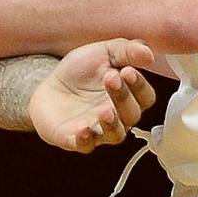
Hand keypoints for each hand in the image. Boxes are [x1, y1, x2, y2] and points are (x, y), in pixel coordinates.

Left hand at [28, 39, 156, 152]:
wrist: (48, 84)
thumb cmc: (81, 71)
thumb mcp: (104, 53)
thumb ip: (127, 51)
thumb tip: (148, 54)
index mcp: (129, 96)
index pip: (145, 97)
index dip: (140, 86)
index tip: (127, 70)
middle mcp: (118, 117)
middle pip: (132, 115)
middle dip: (124, 97)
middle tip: (111, 78)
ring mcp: (98, 130)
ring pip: (115, 135)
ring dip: (112, 124)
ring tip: (105, 110)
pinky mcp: (75, 139)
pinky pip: (85, 146)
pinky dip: (86, 140)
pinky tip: (83, 129)